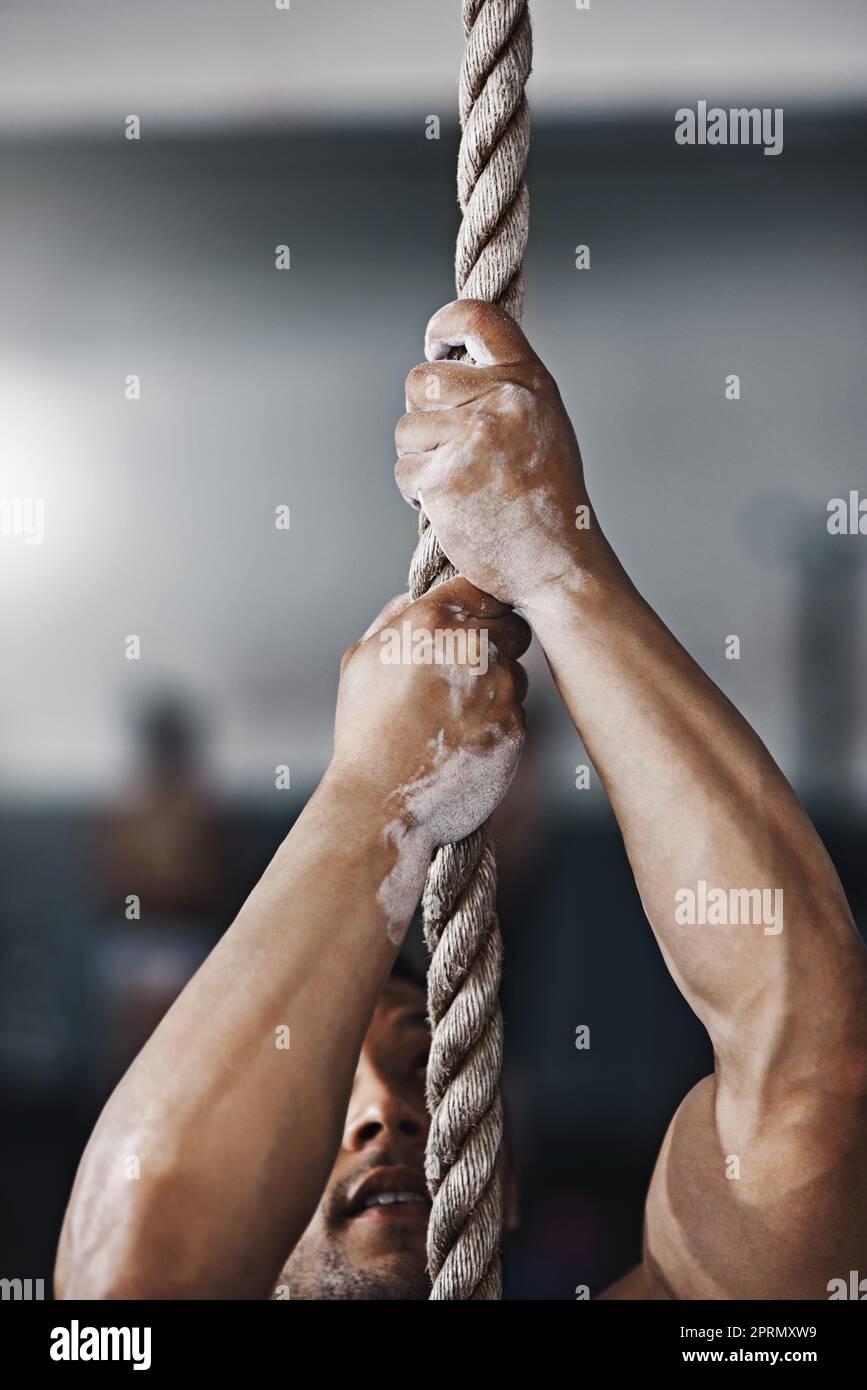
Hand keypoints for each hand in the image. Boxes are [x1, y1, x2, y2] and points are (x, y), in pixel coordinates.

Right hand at [331, 577, 528, 847]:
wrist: (381, 803)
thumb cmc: (364, 731)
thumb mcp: (362, 660)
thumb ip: (394, 619)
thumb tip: (417, 596)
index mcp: (433, 619)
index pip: (484, 586)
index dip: (480, 603)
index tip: (471, 619)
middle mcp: (473, 646)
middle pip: (512, 625)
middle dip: (495, 642)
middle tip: (465, 672)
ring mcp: (499, 688)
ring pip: (516, 670)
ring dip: (496, 684)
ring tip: (454, 714)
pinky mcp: (515, 726)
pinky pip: (516, 710)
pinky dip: (497, 720)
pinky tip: (463, 739)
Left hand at [395, 299, 607, 611]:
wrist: (557, 561)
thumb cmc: (548, 500)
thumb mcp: (543, 424)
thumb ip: (502, 389)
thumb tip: (444, 364)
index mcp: (528, 381)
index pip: (476, 316)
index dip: (444, 325)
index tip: (435, 347)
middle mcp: (501, 401)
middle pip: (420, 380)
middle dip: (423, 414)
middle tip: (450, 447)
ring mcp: (471, 439)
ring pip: (405, 428)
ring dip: (419, 457)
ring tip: (458, 482)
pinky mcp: (444, 478)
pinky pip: (404, 470)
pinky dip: (418, 491)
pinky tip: (452, 505)